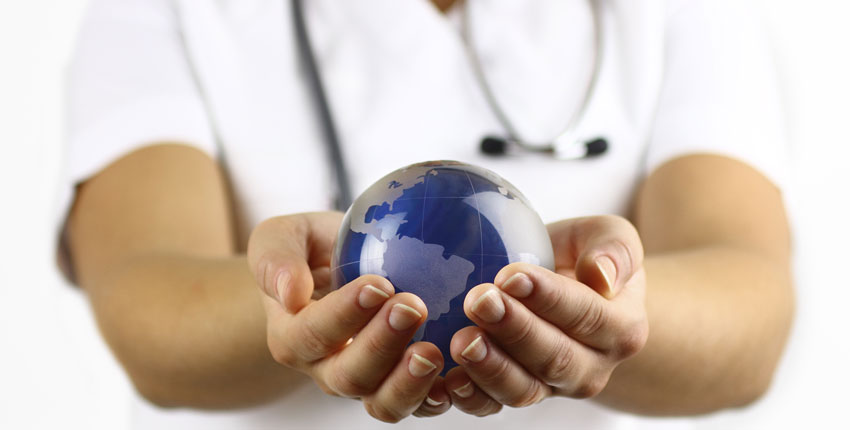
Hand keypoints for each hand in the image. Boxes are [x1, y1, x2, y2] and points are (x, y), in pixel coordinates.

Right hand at [247, 212, 450, 421]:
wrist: (337, 270)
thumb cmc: (311, 249)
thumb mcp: (281, 237)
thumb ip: (275, 258)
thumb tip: (289, 292)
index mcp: (292, 337)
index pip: (313, 333)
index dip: (345, 314)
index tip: (378, 284)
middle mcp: (326, 370)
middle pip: (350, 375)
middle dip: (382, 345)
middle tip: (414, 307)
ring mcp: (365, 385)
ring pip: (383, 402)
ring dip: (409, 382)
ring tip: (433, 351)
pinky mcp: (399, 387)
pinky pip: (418, 405)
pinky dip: (437, 396)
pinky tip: (458, 374)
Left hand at [444, 215, 648, 415]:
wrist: (568, 289)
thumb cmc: (584, 256)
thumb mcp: (609, 237)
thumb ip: (614, 250)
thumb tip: (601, 275)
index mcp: (621, 329)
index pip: (585, 315)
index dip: (548, 297)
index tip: (510, 274)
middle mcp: (591, 368)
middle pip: (553, 357)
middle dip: (513, 330)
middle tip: (478, 300)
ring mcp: (553, 388)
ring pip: (523, 389)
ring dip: (489, 367)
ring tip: (460, 340)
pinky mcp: (518, 394)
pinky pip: (492, 405)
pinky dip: (470, 397)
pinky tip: (448, 379)